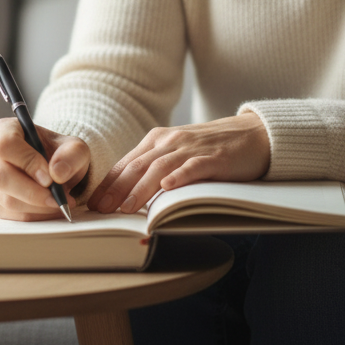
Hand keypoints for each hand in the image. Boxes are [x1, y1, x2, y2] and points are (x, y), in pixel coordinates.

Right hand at [0, 117, 89, 220]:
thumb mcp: (75, 148)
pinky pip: (10, 215)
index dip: (27, 162)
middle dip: (32, 193)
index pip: (6, 144)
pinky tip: (49, 209)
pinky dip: (33, 216)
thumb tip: (56, 173)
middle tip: (57, 199)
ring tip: (59, 202)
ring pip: (5, 200)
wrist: (56, 170)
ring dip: (37, 207)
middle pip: (0, 176)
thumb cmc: (61, 154)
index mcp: (4, 129)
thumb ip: (71, 155)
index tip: (50, 178)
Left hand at [88, 111, 270, 213]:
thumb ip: (156, 169)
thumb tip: (129, 195)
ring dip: (141, 188)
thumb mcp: (178, 154)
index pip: (126, 163)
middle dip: (116, 189)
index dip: (108, 184)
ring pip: (160, 168)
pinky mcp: (214, 158)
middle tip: (100, 210)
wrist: (252, 135)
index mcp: (158, 141)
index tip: (92, 204)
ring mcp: (191, 148)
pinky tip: (168, 187)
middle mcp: (170, 141)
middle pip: (137, 166)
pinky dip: (179, 176)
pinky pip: (193, 167)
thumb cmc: (211, 149)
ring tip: (126, 207)